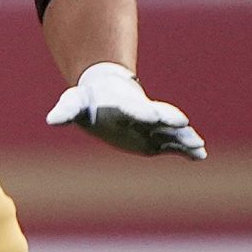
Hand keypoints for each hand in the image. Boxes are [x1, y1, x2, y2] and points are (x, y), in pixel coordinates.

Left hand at [46, 61, 205, 158]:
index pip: (133, 109)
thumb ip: (66, 111)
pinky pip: (174, 144)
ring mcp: (151, 127)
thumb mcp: (74, 103)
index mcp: (122, 106)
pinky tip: (200, 156)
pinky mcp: (156, 138)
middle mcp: (141, 115)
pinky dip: (185, 150)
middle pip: (158, 116)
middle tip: (183, 123)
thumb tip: (52, 121)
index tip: (151, 115)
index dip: (141, 112)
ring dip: (183, 138)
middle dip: (169, 120)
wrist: (106, 95)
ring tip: (198, 147)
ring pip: (171, 132)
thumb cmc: (88, 100)